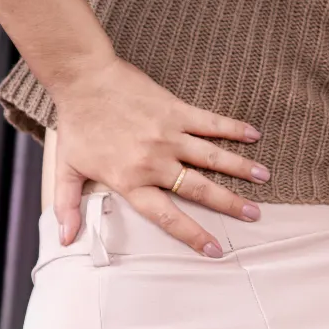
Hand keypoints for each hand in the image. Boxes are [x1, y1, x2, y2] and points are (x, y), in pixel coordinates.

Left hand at [50, 54, 269, 255]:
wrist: (82, 78)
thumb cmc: (77, 124)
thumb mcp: (66, 168)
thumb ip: (68, 206)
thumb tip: (64, 240)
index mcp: (131, 182)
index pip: (167, 217)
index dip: (193, 235)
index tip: (216, 250)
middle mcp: (155, 162)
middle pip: (200, 190)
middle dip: (230, 205)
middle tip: (254, 215)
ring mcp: (168, 136)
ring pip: (213, 158)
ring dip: (241, 168)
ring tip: (264, 178)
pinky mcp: (175, 111)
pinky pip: (210, 123)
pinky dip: (233, 129)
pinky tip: (254, 135)